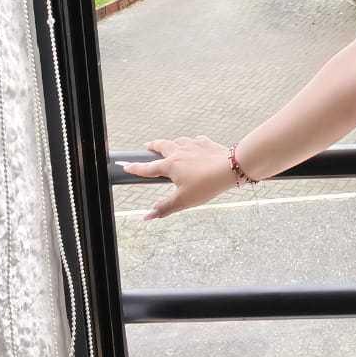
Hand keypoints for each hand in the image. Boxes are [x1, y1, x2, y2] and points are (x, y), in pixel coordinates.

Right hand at [117, 134, 236, 220]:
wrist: (230, 168)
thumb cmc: (206, 185)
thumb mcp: (183, 201)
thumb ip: (164, 208)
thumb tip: (146, 216)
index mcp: (170, 165)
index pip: (147, 168)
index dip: (135, 168)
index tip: (125, 167)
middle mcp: (179, 151)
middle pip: (161, 146)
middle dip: (152, 146)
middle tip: (147, 147)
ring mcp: (193, 145)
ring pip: (178, 141)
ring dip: (171, 143)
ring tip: (169, 146)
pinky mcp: (206, 143)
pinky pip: (195, 140)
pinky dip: (191, 143)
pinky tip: (194, 145)